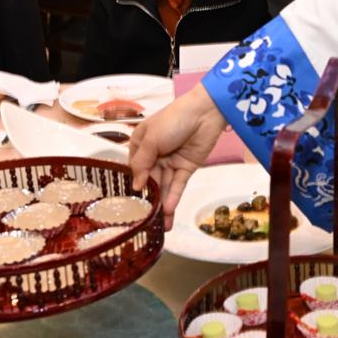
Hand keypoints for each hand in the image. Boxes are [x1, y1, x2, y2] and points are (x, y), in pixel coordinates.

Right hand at [129, 87, 230, 224]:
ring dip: (163, 204)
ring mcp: (171, 162)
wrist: (205, 112)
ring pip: (165, 186)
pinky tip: (169, 210)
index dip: (134, 184)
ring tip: (161, 225)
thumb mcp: (151, 139)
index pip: (134, 168)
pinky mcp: (187, 167)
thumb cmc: (173, 119)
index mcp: (141, 144)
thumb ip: (142, 163)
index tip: (131, 203)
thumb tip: (137, 185)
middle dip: (149, 200)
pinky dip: (174, 196)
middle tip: (146, 221)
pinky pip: (178, 184)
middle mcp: (155, 155)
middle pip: (150, 181)